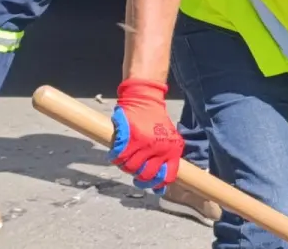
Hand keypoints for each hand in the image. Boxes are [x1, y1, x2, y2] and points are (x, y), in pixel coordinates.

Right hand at [107, 78, 183, 194]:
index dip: (157, 184)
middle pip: (145, 175)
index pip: (167, 176)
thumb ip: (166, 159)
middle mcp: (160, 149)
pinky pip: (118, 157)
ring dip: (125, 166)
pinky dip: (115, 157)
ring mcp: (144, 144)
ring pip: (130, 167)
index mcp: (172, 150)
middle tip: (134, 170)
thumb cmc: (156, 121)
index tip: (150, 185)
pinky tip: (116, 153)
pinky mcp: (130, 138)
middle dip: (138, 176)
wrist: (146, 100)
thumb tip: (160, 186)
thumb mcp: (169, 139)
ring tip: (125, 159)